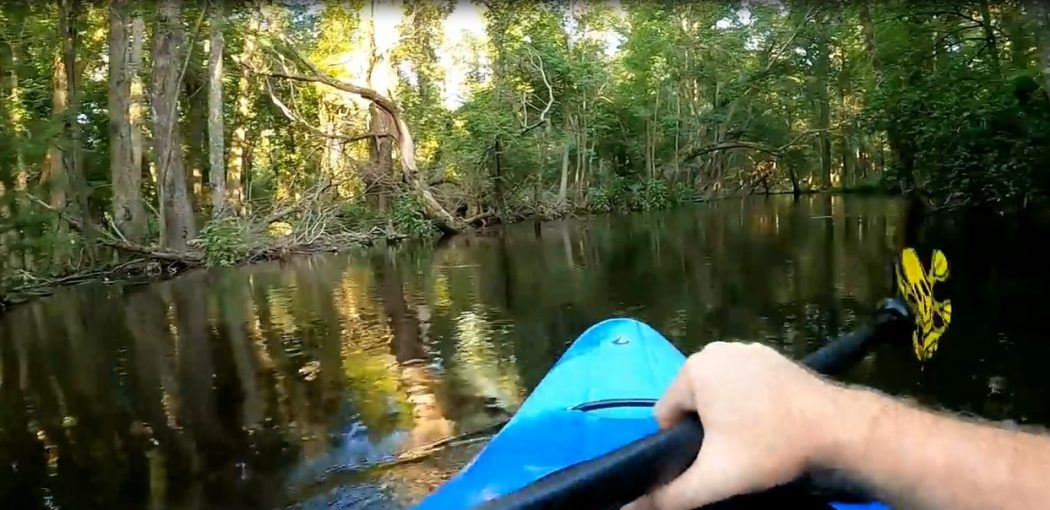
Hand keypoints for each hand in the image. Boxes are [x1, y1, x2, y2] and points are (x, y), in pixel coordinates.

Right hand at [624, 342, 841, 509]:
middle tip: (735, 451)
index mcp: (694, 369)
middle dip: (706, 427)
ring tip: (755, 438)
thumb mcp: (715, 478)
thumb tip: (630, 507)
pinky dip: (749, 401)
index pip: (666, 413)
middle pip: (691, 401)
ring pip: (717, 393)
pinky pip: (742, 383)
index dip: (683, 443)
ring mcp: (746, 349)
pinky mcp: (771, 355)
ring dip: (727, 415)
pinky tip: (771, 422)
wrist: (837, 428)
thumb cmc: (770, 447)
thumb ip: (670, 495)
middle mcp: (716, 350)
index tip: (712, 457)